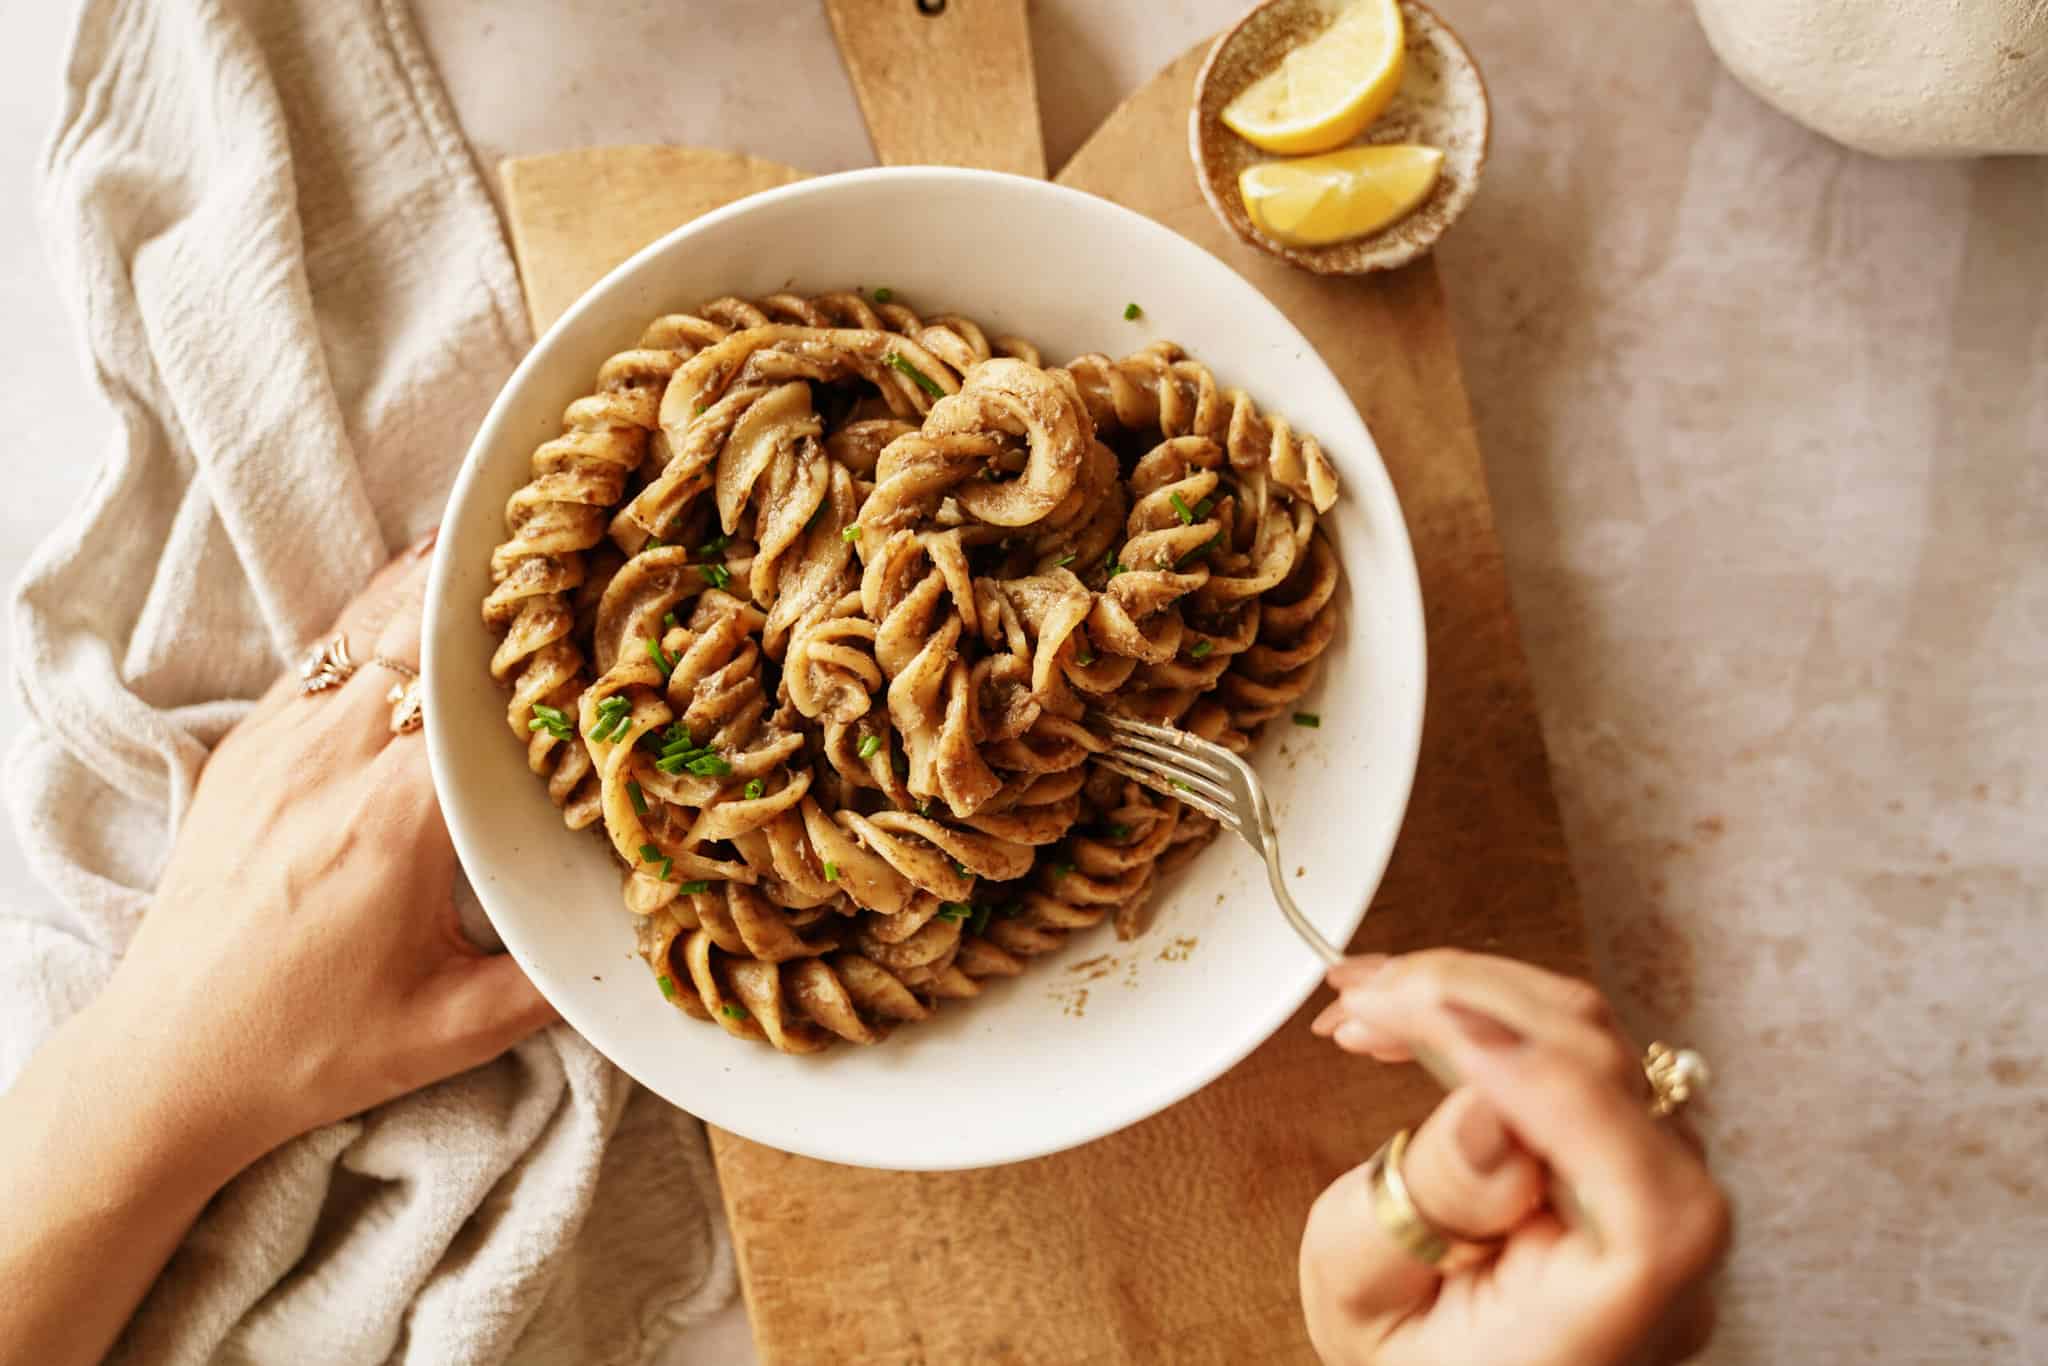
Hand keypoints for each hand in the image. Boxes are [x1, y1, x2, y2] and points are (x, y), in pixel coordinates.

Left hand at [0, 547, 557, 1365]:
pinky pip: (328, 649)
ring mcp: (282, 742)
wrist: (171, 1058)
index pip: (486, 695)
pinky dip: (383, 611)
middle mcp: (332, 761)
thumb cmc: (315, 1047)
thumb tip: (643, 920)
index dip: (549, 654)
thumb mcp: (461, 1028)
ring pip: (374, 622)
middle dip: (502, 592)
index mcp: (395, 820)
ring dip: (442, 585)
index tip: (607, 629)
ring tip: (508, 540)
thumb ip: (558, 972)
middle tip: (574, 556)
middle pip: (429, 631)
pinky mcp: (250, 745)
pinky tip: (423, 583)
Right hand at [1299, 951, 1728, 1365]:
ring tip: (1369, 997)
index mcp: (1620, 1302)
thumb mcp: (1366, 1305)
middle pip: (1601, 1068)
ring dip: (1472, 994)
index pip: (1621, 1162)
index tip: (1425, 1012)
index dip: (1528, 1067)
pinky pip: (1573, 1056)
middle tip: (1364, 990)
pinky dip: (1491, 1018)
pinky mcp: (1623, 1152)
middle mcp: (1664, 1239)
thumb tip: (1483, 1109)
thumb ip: (1423, 1208)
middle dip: (1471, 999)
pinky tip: (1417, 1016)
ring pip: (1589, 1041)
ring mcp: (1654, 1189)